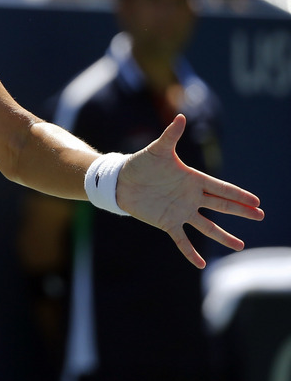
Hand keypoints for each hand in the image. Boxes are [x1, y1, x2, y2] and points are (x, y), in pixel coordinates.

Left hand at [117, 114, 263, 268]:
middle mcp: (191, 197)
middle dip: (240, 211)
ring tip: (239, 245)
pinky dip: (189, 251)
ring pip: (207, 226)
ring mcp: (181, 211)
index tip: (256, 200)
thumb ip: (171, 135)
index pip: (221, 188)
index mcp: (193, 180)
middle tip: (260, 215)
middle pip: (221, 205)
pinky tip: (200, 264)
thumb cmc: (141, 163)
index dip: (238, 194)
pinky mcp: (167, 222)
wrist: (121, 180)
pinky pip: (181, 239)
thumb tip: (180, 116)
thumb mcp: (157, 149)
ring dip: (223, 236)